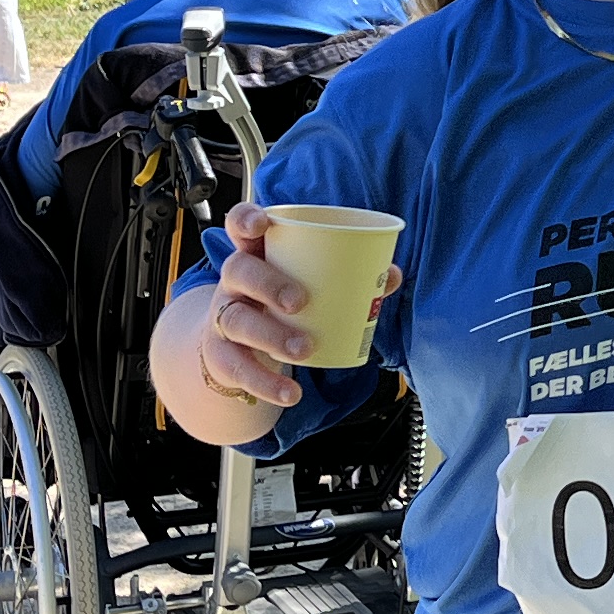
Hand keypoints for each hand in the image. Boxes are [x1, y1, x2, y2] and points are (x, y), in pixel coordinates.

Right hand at [194, 204, 401, 410]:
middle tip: (300, 301)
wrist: (242, 345)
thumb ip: (348, 276)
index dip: (246, 219)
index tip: (262, 224)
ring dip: (271, 336)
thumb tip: (392, 275)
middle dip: (267, 284)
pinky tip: (290, 393)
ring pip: (236, 320)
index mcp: (256, 253)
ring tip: (304, 349)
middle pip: (238, 271)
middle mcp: (234, 281)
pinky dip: (265, 383)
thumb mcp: (305, 284)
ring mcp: (223, 317)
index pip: (239, 225)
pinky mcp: (222, 354)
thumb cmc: (280, 302)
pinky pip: (238, 368)